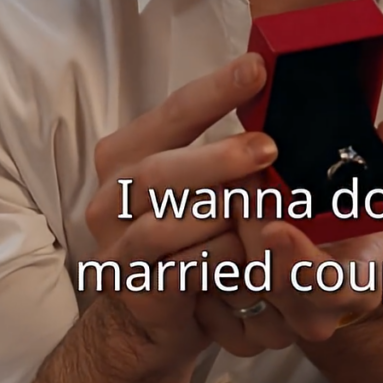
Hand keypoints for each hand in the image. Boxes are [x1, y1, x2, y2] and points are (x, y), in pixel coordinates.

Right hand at [85, 52, 276, 369]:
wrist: (157, 313)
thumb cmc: (186, 233)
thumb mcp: (197, 182)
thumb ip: (219, 145)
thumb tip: (273, 98)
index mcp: (126, 155)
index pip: (172, 113)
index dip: (215, 91)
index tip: (257, 69)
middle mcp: (110, 196)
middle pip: (157, 171)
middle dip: (216, 158)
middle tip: (268, 147)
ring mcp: (117, 246)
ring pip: (163, 225)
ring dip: (216, 213)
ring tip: (261, 203)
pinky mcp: (135, 289)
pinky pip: (179, 270)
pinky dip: (217, 258)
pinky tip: (247, 249)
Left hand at [193, 117, 382, 354]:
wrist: (335, 255)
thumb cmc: (355, 217)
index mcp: (359, 282)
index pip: (332, 286)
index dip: (301, 260)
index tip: (277, 227)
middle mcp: (318, 312)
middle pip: (273, 281)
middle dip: (250, 227)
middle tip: (238, 180)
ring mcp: (279, 324)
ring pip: (237, 289)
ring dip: (221, 240)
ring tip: (219, 196)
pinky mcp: (243, 328)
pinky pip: (213, 309)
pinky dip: (202, 272)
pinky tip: (204, 235)